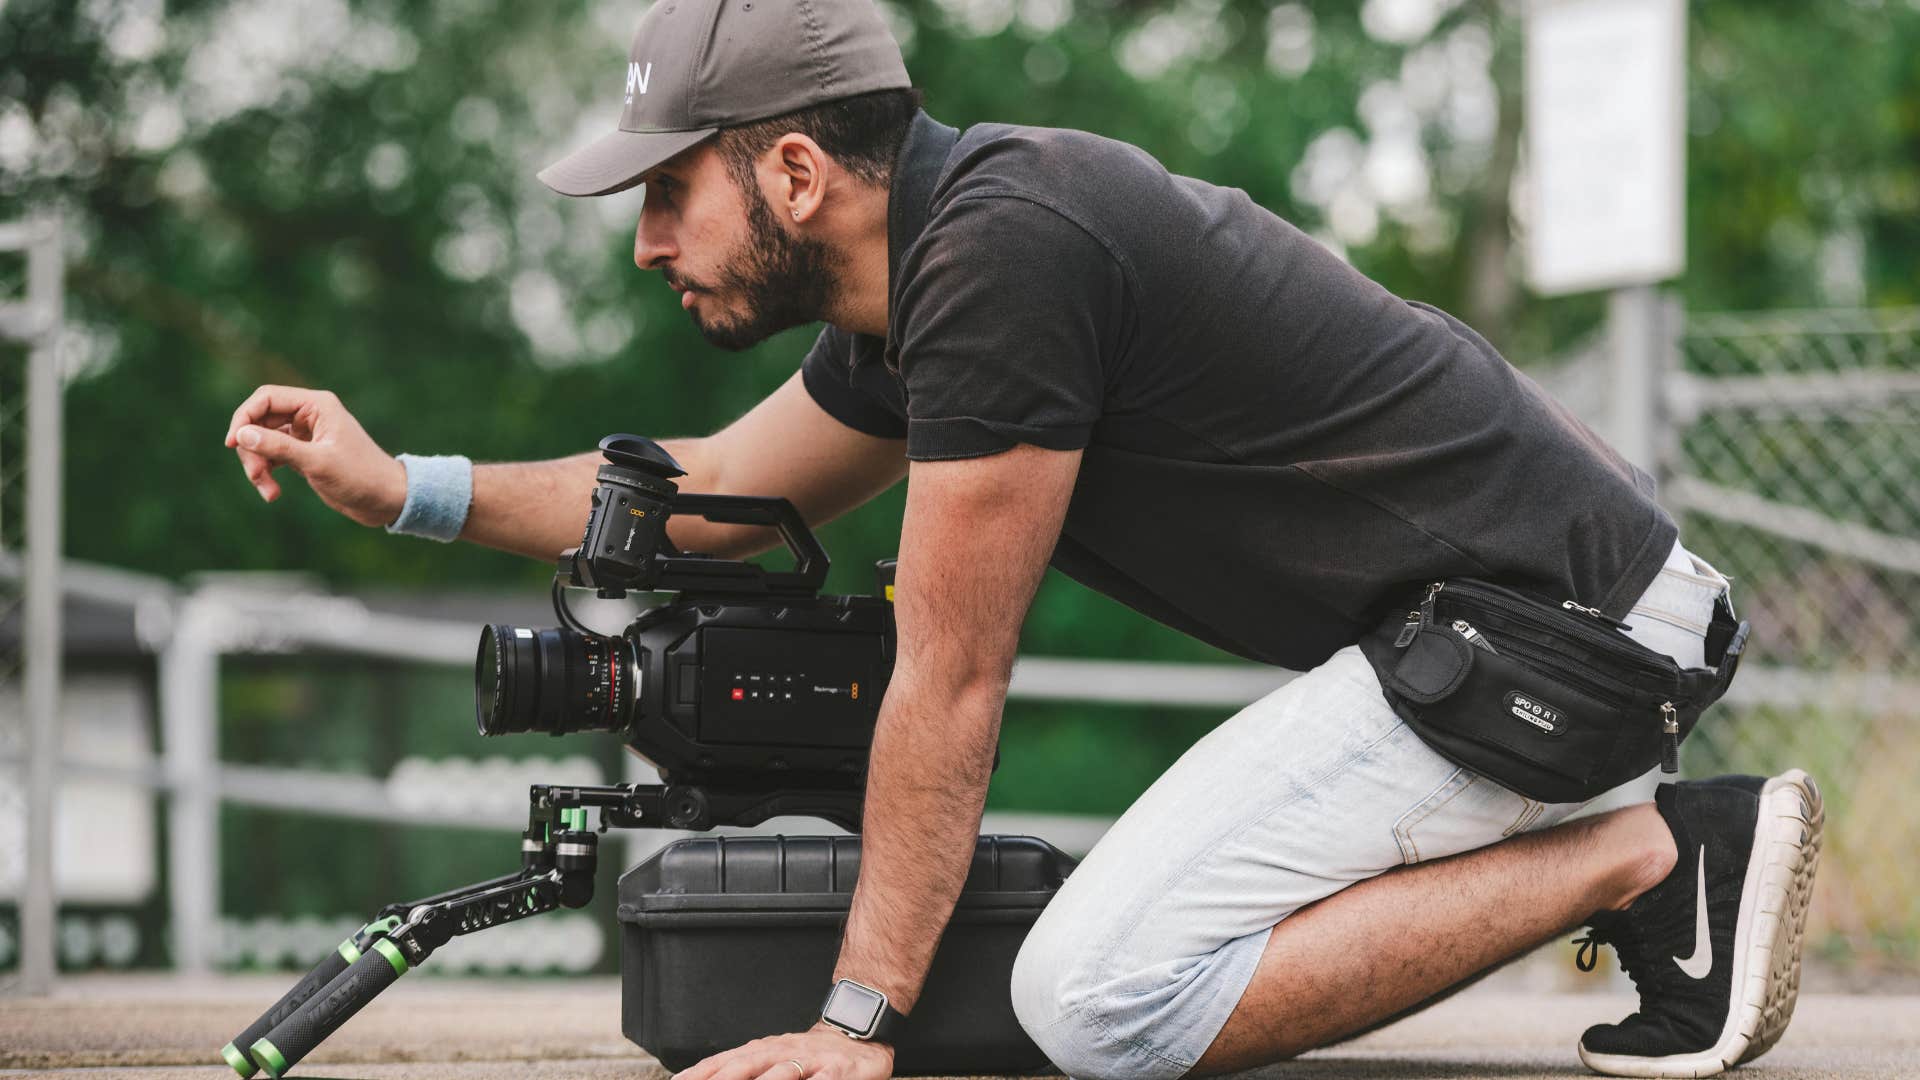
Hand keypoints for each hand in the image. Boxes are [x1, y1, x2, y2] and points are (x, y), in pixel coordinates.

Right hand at [224, 385, 407, 527]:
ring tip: (269, 492)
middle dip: (252, 449)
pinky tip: (272, 494)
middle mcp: (310, 415)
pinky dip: (266, 473)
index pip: (267, 398)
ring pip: (263, 441)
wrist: (386, 499)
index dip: (244, 417)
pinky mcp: (303, 454)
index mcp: (317, 405)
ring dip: (258, 466)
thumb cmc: (360, 476)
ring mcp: (305, 435)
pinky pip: (272, 456)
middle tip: (256, 476)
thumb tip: (241, 433)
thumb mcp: (317, 462)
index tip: (232, 443)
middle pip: (260, 421)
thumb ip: (279, 446)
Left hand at [672, 1025, 893, 1079]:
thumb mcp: (773, 1057)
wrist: (856, 1034)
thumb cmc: (809, 1054)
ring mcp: (810, 1060)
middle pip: (748, 1064)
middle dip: (723, 1077)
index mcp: (763, 1050)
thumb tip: (711, 1076)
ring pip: (783, 1072)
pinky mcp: (837, 1070)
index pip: (726, 1060)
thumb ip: (745, 1068)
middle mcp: (783, 1052)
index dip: (702, 1072)